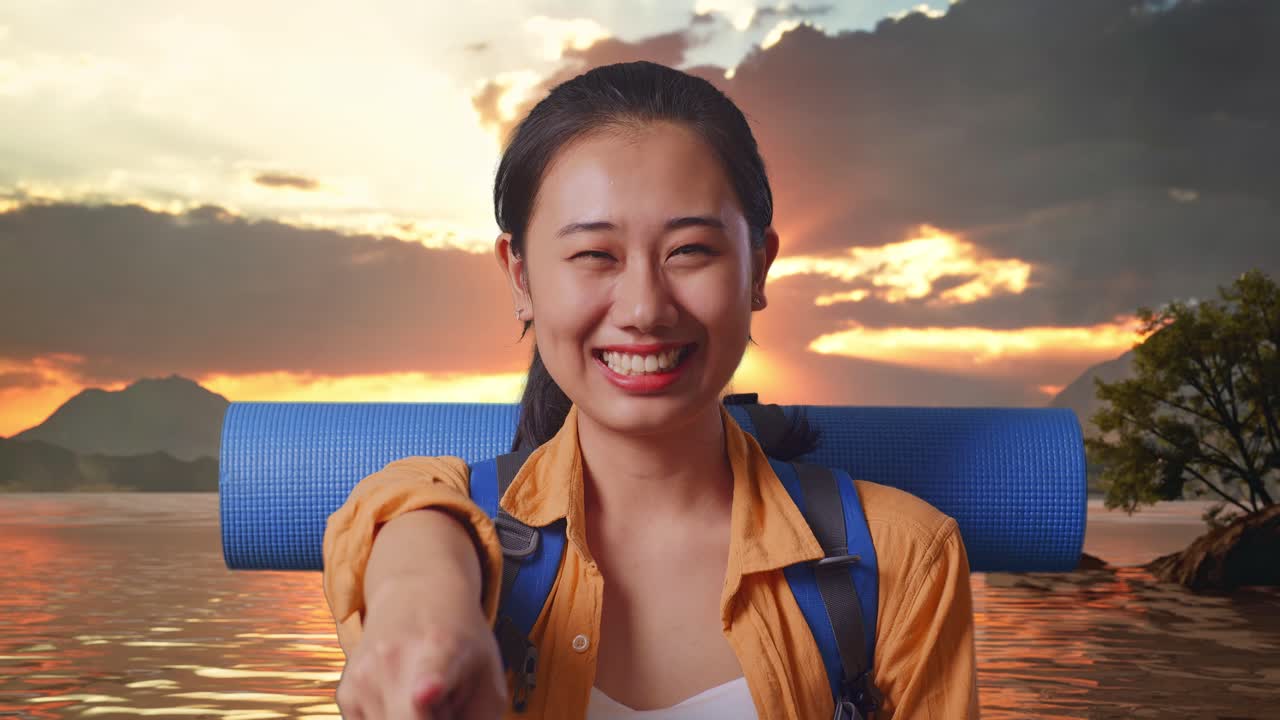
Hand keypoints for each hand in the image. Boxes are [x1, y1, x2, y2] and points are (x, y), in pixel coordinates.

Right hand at [335, 579, 506, 719]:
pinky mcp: (345, 696)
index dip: (430, 685)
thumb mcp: (489, 675)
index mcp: (440, 648)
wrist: (414, 592)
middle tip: (444, 704)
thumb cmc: (460, 639)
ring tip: (428, 701)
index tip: (426, 692)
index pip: (432, 672)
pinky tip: (405, 700)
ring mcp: (363, 679)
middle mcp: (393, 661)